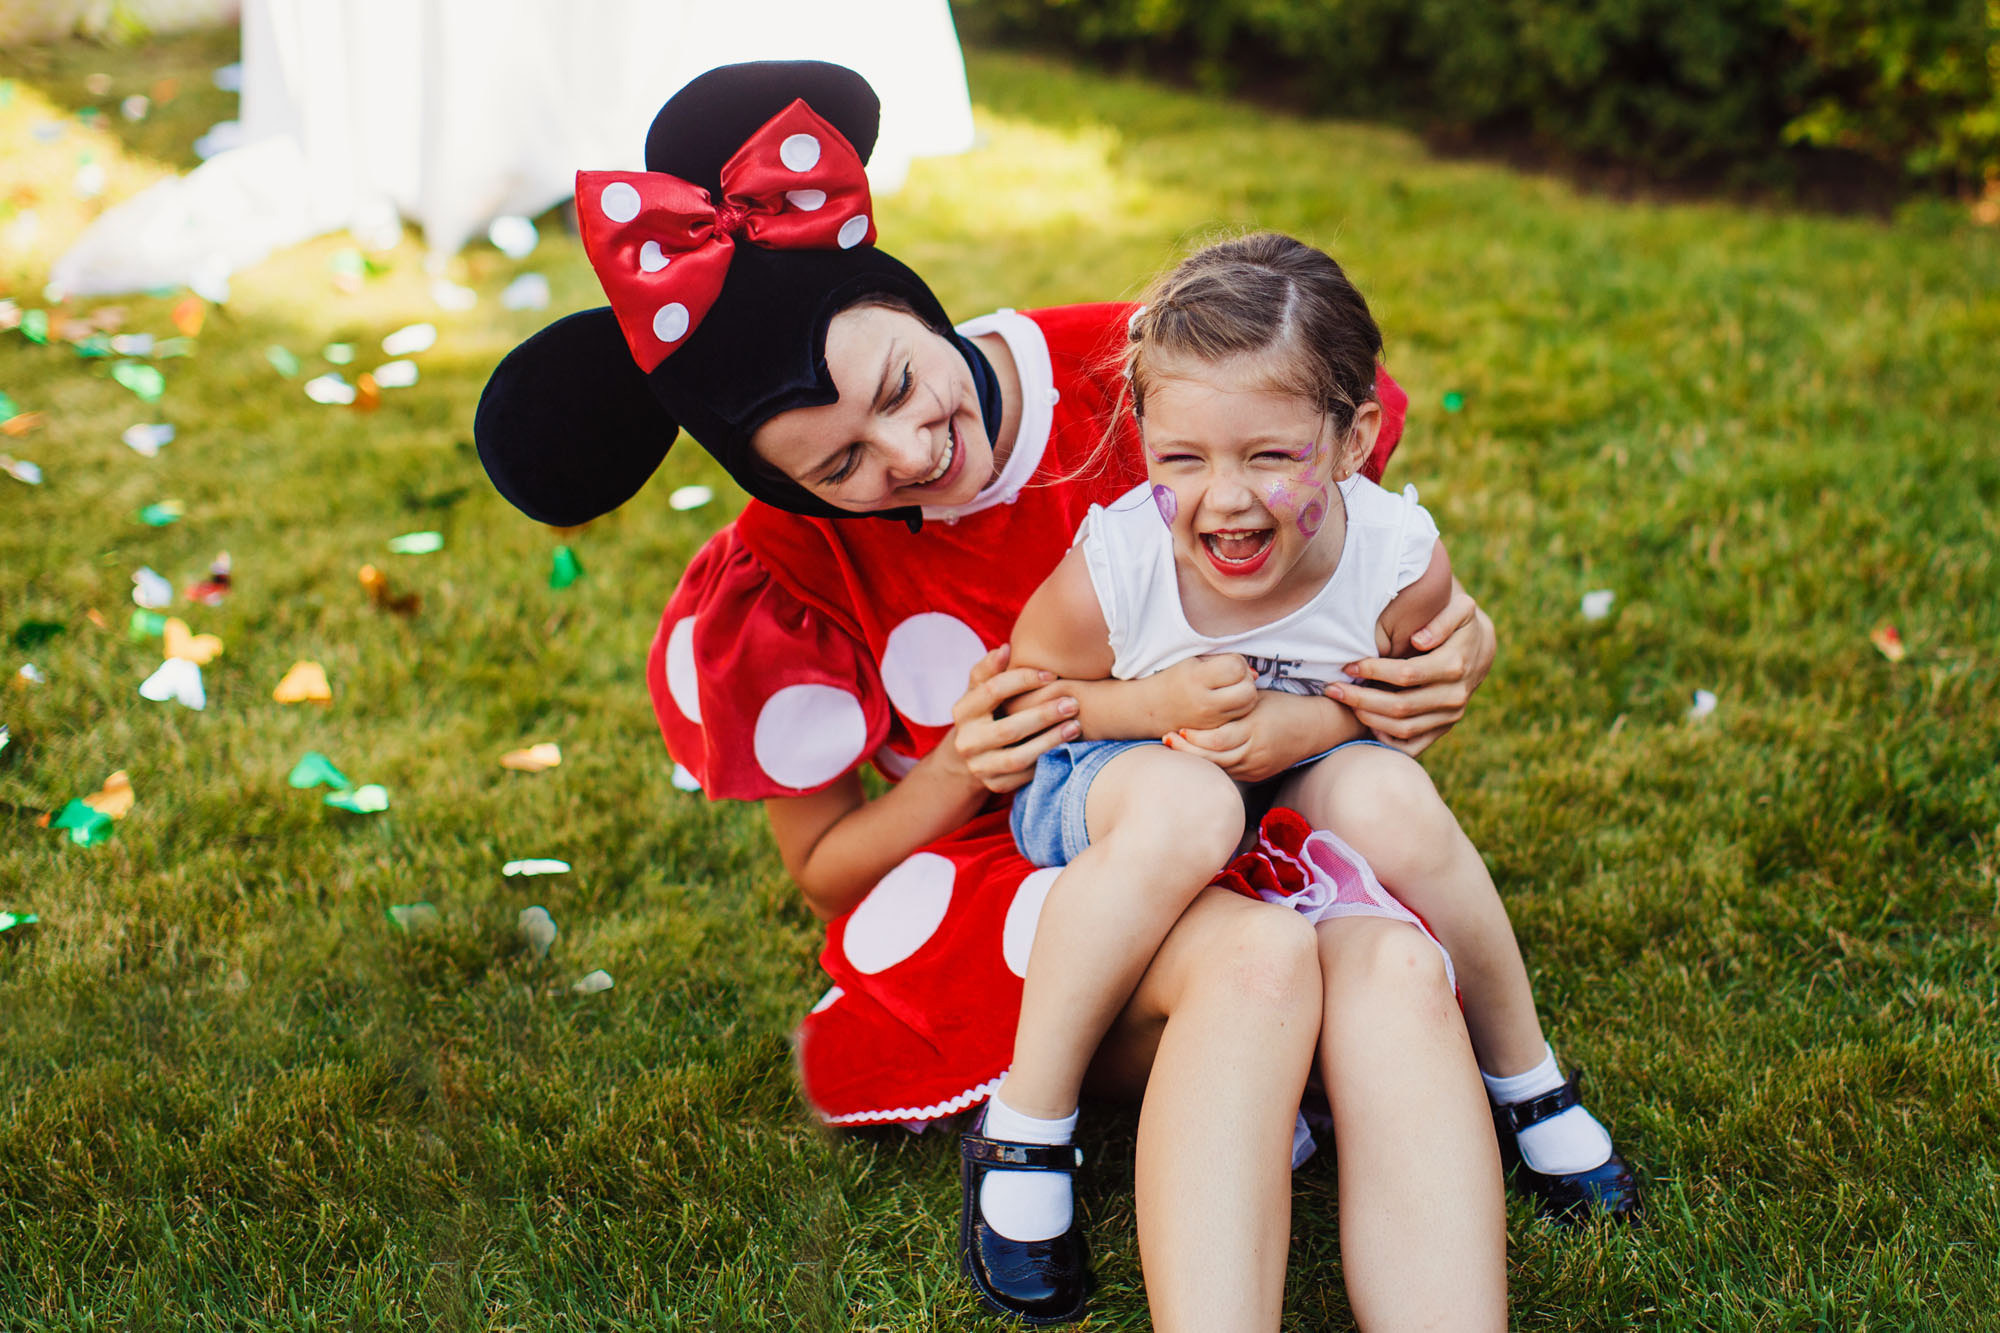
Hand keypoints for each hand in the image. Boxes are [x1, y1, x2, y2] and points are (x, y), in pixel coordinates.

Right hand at [948, 644, 1082, 793]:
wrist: (975, 751)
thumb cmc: (987, 709)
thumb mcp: (982, 687)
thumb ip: (990, 668)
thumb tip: (1005, 649)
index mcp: (962, 711)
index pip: (992, 691)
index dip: (1024, 680)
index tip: (1052, 675)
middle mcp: (966, 742)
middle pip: (1007, 729)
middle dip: (1043, 714)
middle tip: (1072, 703)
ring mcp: (979, 767)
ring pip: (1018, 757)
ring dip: (1050, 741)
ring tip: (1075, 727)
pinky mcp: (995, 785)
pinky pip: (1026, 776)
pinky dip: (1047, 761)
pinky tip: (1068, 747)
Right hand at [1156, 654, 1258, 730]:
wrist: (1149, 707)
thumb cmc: (1173, 678)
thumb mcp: (1193, 661)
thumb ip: (1223, 661)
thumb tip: (1254, 674)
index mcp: (1196, 678)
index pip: (1236, 667)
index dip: (1237, 662)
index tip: (1226, 664)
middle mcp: (1204, 702)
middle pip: (1248, 690)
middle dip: (1246, 680)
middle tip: (1233, 678)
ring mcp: (1210, 720)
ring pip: (1248, 706)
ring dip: (1246, 695)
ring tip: (1231, 689)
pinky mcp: (1214, 731)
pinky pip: (1240, 718)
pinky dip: (1240, 708)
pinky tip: (1228, 701)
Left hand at [1165, 691, 1296, 781]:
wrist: (1316, 727)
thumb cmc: (1284, 705)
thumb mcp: (1258, 698)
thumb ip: (1232, 703)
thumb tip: (1203, 697)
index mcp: (1255, 728)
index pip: (1217, 739)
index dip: (1194, 737)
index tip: (1177, 729)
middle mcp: (1255, 751)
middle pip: (1214, 758)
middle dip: (1187, 751)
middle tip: (1167, 739)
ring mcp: (1258, 766)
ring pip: (1220, 768)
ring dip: (1196, 759)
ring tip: (1176, 748)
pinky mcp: (1259, 774)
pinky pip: (1230, 772)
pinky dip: (1213, 765)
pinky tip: (1197, 757)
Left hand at [1327, 581, 1494, 754]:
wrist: (1479, 649)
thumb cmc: (1460, 624)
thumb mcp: (1460, 609)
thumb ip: (1442, 620)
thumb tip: (1419, 641)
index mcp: (1455, 665)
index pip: (1407, 674)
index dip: (1374, 671)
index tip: (1349, 665)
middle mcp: (1454, 696)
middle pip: (1401, 706)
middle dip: (1361, 699)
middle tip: (1333, 689)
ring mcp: (1450, 716)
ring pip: (1404, 728)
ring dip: (1369, 719)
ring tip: (1344, 703)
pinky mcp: (1443, 728)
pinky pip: (1412, 745)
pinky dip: (1387, 740)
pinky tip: (1367, 726)